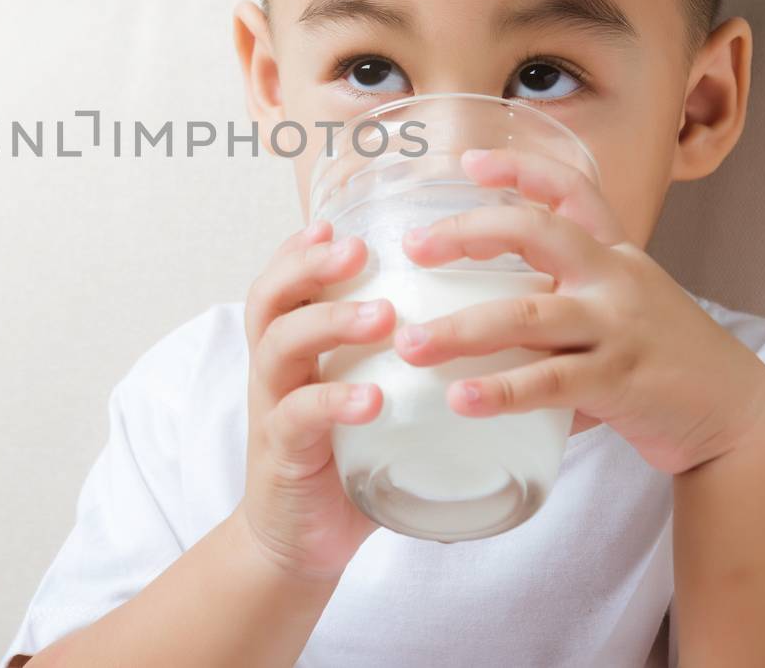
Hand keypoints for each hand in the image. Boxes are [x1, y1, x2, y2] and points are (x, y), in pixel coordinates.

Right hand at [238, 219, 396, 582]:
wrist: (302, 541)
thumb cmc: (347, 459)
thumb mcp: (368, 396)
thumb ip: (404, 362)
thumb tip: (495, 330)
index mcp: (294, 348)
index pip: (284, 280)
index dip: (301, 248)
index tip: (339, 222)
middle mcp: (275, 369)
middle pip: (270, 298)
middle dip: (309, 265)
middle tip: (358, 250)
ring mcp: (273, 408)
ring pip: (280, 345)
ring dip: (330, 321)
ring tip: (382, 316)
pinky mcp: (283, 454)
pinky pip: (298, 417)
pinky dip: (333, 401)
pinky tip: (371, 399)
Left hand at [395, 146, 764, 475]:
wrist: (735, 412)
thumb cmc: (661, 359)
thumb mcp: (620, 308)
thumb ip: (559, 303)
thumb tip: (474, 317)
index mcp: (615, 253)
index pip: (571, 188)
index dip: (520, 168)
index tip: (468, 162)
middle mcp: (616, 278)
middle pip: (535, 233)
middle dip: (466, 235)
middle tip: (414, 249)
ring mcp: (618, 327)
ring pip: (527, 316)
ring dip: (461, 329)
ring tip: (411, 344)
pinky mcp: (620, 380)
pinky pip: (549, 382)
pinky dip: (500, 391)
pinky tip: (460, 398)